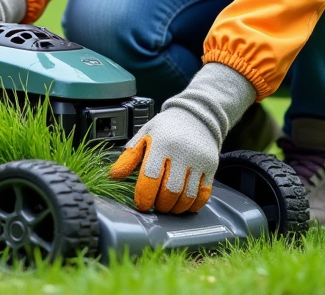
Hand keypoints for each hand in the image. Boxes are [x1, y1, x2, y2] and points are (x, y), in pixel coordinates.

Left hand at [108, 63, 256, 212]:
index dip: (144, 195)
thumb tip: (113, 176)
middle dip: (160, 204)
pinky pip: (203, 194)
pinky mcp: (211, 167)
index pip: (150, 176)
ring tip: (168, 206)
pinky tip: (184, 204)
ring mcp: (199, 161)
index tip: (141, 204)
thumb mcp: (145, 135)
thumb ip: (129, 156)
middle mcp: (182, 153)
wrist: (197, 115)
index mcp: (162, 144)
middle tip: (155, 205)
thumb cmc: (167, 127)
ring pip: (187, 196)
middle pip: (170, 190)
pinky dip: (192, 205)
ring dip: (176, 208)